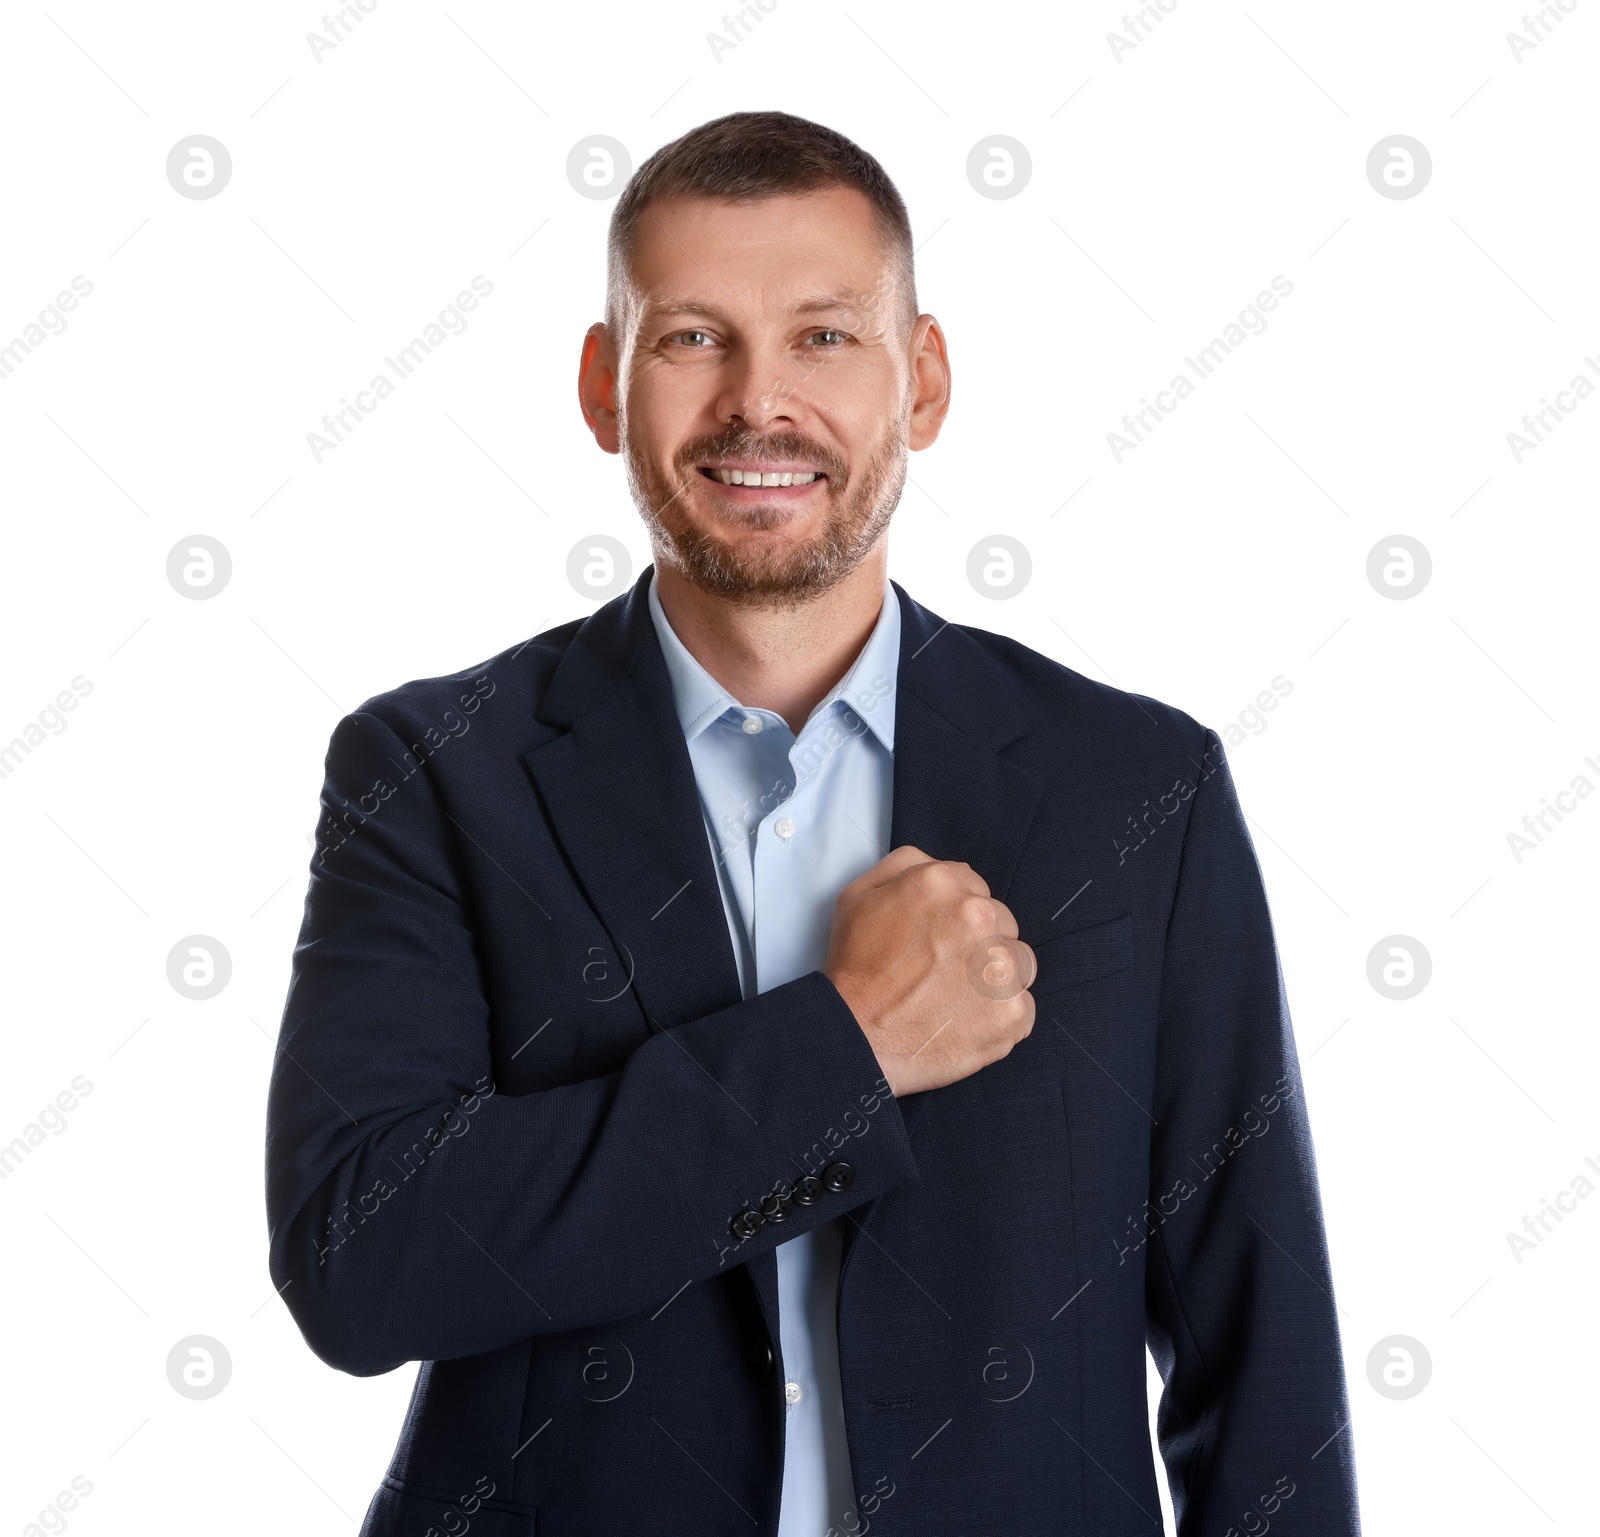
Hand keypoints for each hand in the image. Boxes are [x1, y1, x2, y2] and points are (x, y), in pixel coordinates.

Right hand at [823, 846, 1035, 1095]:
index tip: (938, 941)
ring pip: (1019, 962)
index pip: (975, 888)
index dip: (955, 916)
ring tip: (957, 999)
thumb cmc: (853, 970)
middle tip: (943, 972)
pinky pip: (1021, 1008)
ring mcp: (1000, 965)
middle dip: (978, 944)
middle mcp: (979, 915)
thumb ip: (904, 867)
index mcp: (943, 882)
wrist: (854, 1036)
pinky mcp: (1011, 1011)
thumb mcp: (858, 896)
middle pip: (1001, 923)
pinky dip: (999, 1018)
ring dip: (995, 978)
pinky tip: (965, 1023)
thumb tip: (941, 867)